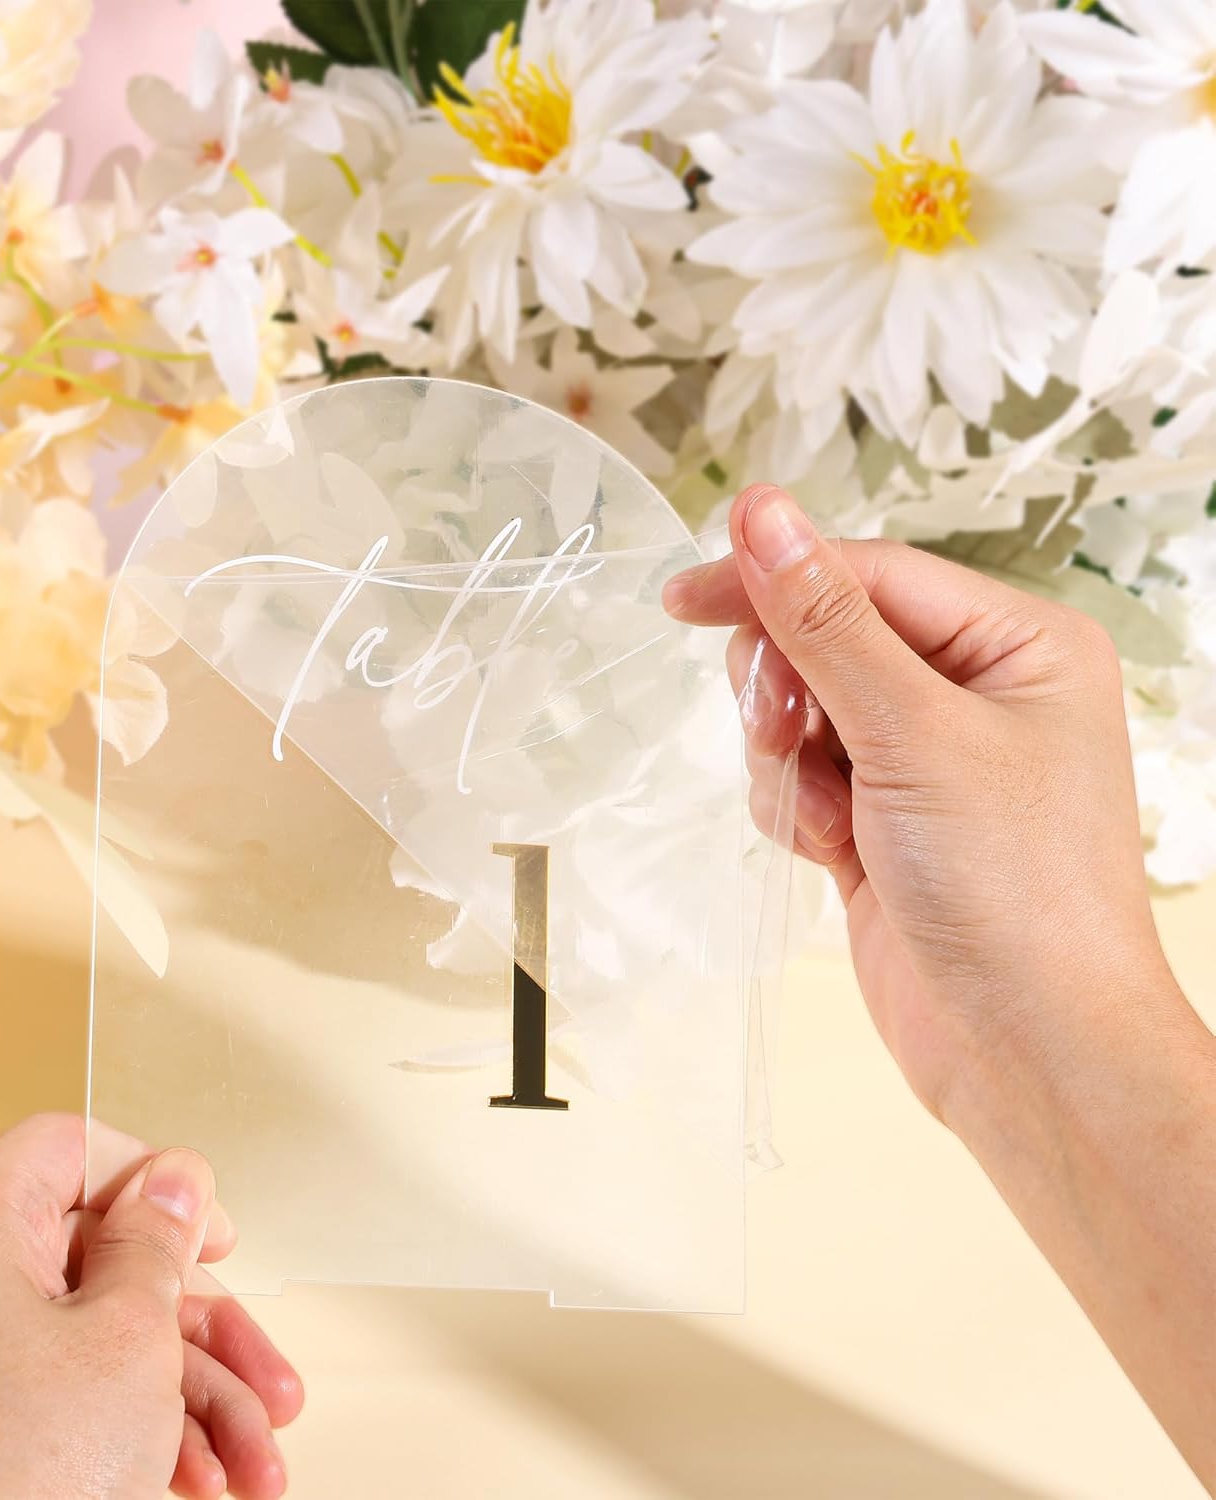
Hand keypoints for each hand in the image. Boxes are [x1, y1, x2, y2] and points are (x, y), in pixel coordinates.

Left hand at [0, 1113, 301, 1499]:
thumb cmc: (16, 1482)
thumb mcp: (129, 1335)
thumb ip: (159, 1241)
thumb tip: (174, 1180)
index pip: (68, 1149)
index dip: (153, 1178)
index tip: (210, 1232)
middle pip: (103, 1264)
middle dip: (205, 1333)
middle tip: (264, 1371)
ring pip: (97, 1343)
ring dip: (193, 1400)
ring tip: (256, 1460)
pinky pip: (63, 1396)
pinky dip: (138, 1429)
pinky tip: (206, 1479)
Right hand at [663, 482, 1183, 1122]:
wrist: (1029, 1053)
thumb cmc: (1017, 892)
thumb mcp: (913, 734)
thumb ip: (825, 621)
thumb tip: (761, 514)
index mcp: (1017, 644)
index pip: (869, 574)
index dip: (774, 577)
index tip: (684, 596)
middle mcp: (974, 691)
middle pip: (824, 636)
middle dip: (788, 689)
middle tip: (787, 735)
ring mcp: (924, 759)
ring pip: (799, 710)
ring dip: (790, 761)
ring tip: (830, 817)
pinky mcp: (881, 818)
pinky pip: (798, 776)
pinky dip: (795, 810)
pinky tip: (832, 854)